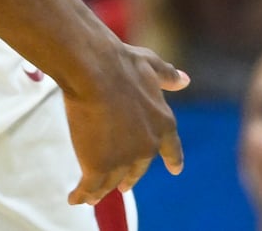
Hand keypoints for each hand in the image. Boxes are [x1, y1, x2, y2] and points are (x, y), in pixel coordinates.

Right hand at [60, 41, 188, 205]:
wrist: (94, 70)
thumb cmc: (120, 63)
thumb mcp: (149, 64)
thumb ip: (167, 75)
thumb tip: (185, 80)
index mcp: (163, 122)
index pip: (171, 147)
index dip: (173, 159)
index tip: (176, 170)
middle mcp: (147, 145)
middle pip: (138, 169)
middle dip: (130, 178)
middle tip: (124, 186)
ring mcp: (123, 159)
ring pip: (112, 181)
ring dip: (103, 189)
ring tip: (93, 196)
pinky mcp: (99, 166)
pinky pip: (91, 187)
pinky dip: (83, 194)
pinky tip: (76, 198)